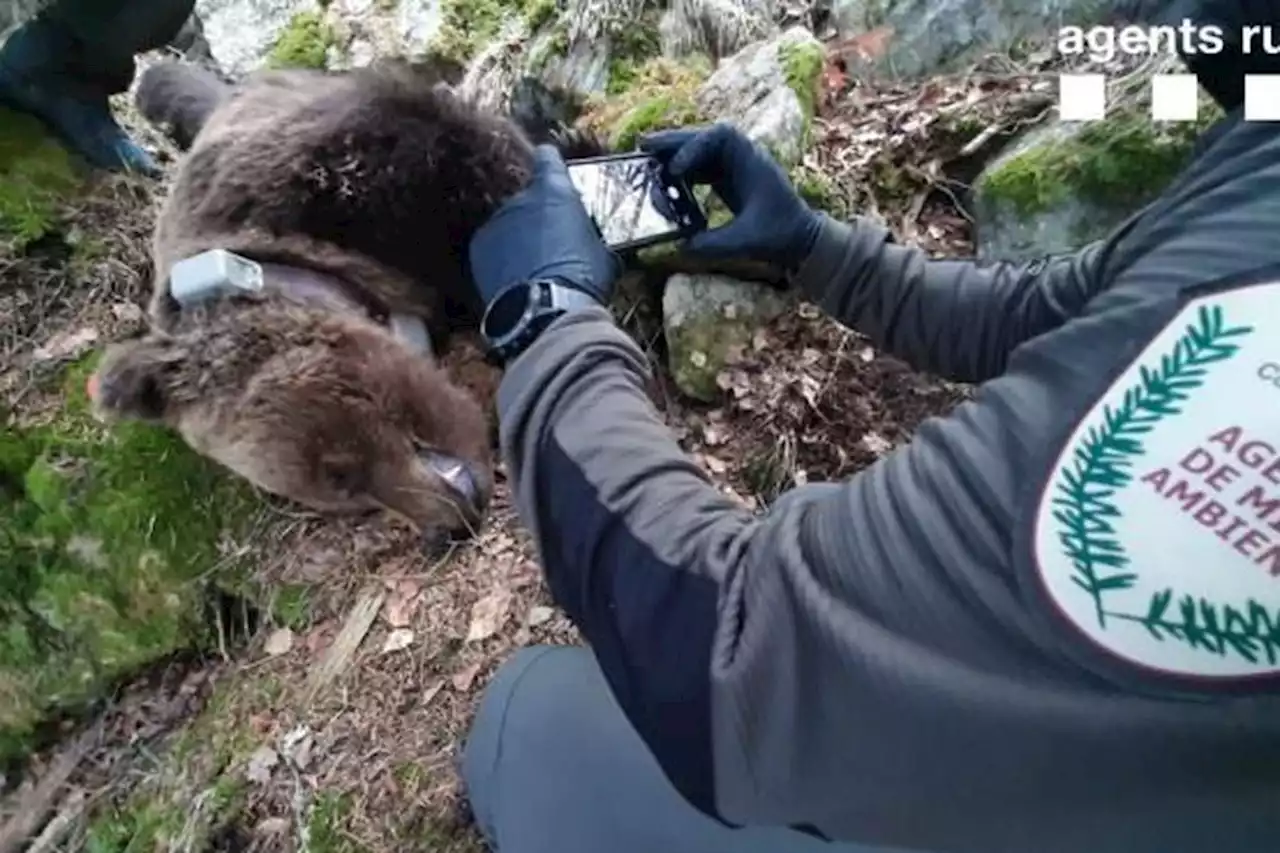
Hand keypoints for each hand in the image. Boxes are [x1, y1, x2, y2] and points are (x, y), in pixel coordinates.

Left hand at [469, 144, 620, 307]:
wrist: (545, 311)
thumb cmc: (583, 278)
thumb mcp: (601, 253)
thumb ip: (588, 235)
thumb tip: (590, 243)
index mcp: (555, 191)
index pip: (547, 157)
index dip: (549, 163)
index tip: (550, 168)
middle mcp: (521, 198)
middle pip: (528, 198)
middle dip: (537, 215)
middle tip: (551, 242)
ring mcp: (496, 222)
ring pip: (509, 224)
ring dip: (518, 238)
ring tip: (534, 267)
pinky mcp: (479, 247)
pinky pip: (493, 246)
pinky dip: (502, 258)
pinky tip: (516, 279)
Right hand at [640, 123, 820, 269]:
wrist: (800, 239)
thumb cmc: (780, 235)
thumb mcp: (745, 241)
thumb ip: (713, 244)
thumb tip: (680, 247)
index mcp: (751, 159)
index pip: (718, 138)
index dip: (693, 148)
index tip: (676, 170)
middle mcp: (741, 155)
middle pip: (701, 138)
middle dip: (672, 141)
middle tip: (642, 145)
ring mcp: (733, 166)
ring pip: (697, 150)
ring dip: (672, 153)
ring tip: (644, 157)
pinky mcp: (727, 179)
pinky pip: (699, 167)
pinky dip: (680, 171)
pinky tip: (661, 180)